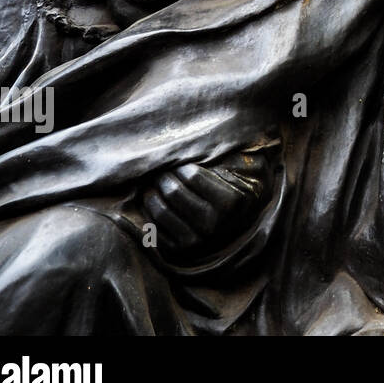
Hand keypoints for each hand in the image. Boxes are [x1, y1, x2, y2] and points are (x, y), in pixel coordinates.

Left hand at [141, 145, 274, 261]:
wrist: (235, 223)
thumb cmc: (232, 187)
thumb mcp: (237, 170)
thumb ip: (222, 156)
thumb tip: (205, 132)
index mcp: (230, 202)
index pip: (192, 176)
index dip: (181, 164)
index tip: (179, 161)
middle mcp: (214, 224)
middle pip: (174, 191)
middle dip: (164, 176)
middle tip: (163, 170)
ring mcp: (196, 240)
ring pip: (161, 209)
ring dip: (151, 191)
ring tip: (155, 182)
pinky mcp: (179, 250)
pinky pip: (153, 227)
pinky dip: (147, 210)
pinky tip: (151, 198)